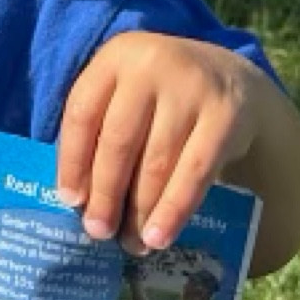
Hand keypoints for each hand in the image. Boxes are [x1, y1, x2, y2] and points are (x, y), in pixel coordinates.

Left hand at [56, 32, 268, 253]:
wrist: (229, 75)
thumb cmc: (160, 95)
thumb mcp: (126, 92)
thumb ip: (101, 129)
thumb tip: (79, 199)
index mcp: (116, 57)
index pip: (82, 112)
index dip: (72, 160)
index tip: (69, 200)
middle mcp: (151, 64)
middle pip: (119, 140)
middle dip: (105, 193)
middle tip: (97, 231)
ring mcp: (192, 87)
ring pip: (157, 162)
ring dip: (139, 210)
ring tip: (130, 243)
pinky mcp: (226, 114)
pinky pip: (196, 172)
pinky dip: (174, 209)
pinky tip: (160, 235)